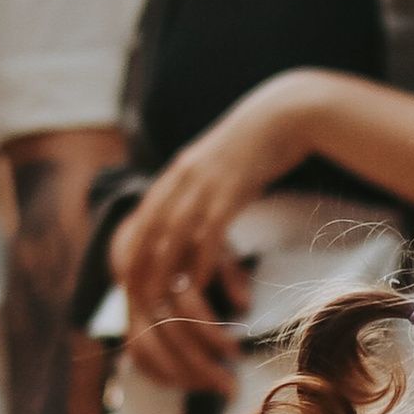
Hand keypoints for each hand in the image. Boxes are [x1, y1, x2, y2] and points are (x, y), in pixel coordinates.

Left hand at [115, 81, 320, 387]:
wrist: (288, 113)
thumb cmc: (261, 141)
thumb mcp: (222, 162)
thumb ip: (205, 184)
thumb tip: (200, 213)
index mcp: (179, 171)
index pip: (144, 215)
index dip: (132, 246)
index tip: (124, 275)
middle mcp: (184, 176)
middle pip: (149, 228)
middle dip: (138, 264)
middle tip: (131, 296)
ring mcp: (206, 182)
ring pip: (172, 233)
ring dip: (162, 269)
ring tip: (159, 300)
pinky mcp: (231, 189)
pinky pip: (208, 232)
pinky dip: (199, 260)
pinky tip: (197, 284)